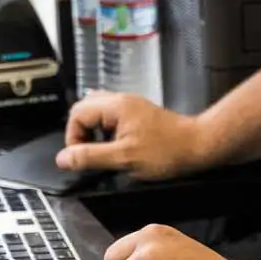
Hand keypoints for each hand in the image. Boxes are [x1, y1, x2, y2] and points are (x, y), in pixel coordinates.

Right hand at [56, 92, 210, 179]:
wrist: (197, 146)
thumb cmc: (167, 151)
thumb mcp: (124, 158)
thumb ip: (91, 157)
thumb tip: (63, 158)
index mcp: (116, 106)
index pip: (76, 114)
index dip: (73, 137)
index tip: (82, 157)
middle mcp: (121, 101)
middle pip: (84, 110)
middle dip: (81, 134)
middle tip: (91, 154)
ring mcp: (130, 107)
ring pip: (97, 115)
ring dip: (94, 134)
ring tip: (105, 152)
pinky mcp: (137, 115)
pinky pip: (111, 120)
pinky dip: (106, 134)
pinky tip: (117, 149)